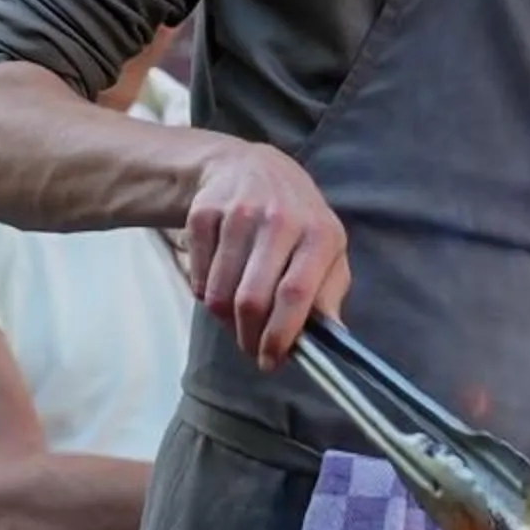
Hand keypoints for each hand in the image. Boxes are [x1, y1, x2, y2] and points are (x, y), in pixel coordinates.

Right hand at [182, 140, 349, 370]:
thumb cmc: (297, 220)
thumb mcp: (327, 249)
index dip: (280, 336)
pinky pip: (198, 277)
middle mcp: (280, 219)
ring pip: (220, 294)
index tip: (271, 361)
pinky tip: (220, 283)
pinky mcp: (204, 213)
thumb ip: (329, 294)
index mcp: (319, 233)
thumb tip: (331, 340)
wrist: (251, 168)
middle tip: (250, 348)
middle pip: (252, 300)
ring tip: (236, 317)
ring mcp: (238, 212)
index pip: (295, 295)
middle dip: (248, 337)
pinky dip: (205, 294)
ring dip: (225, 320)